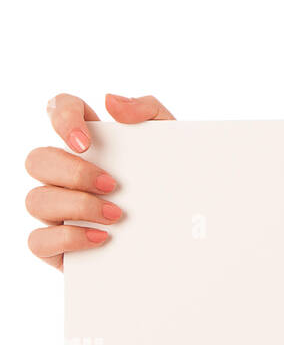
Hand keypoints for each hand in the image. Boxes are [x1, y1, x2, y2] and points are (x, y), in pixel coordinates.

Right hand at [25, 93, 174, 270]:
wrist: (187, 234)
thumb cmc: (172, 181)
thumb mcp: (172, 142)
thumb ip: (148, 111)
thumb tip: (110, 100)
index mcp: (88, 140)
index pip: (58, 110)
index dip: (62, 118)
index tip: (86, 142)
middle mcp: (63, 172)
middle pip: (37, 159)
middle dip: (73, 173)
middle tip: (112, 185)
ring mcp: (55, 208)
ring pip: (35, 200)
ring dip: (77, 207)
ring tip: (116, 215)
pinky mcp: (55, 244)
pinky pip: (38, 240)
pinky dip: (68, 239)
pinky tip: (101, 237)